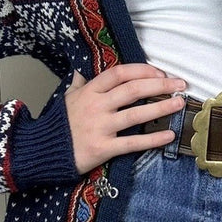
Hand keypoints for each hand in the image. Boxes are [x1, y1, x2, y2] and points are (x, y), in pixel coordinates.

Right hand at [64, 63, 186, 174]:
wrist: (41, 151)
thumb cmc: (58, 124)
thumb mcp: (67, 99)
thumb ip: (78, 84)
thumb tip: (81, 72)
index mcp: (90, 91)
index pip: (120, 74)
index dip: (143, 70)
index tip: (161, 72)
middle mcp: (96, 106)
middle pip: (133, 90)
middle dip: (161, 85)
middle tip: (180, 84)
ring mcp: (100, 127)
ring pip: (136, 114)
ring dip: (162, 107)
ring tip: (179, 103)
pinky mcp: (103, 148)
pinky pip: (132, 143)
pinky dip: (153, 139)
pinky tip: (168, 135)